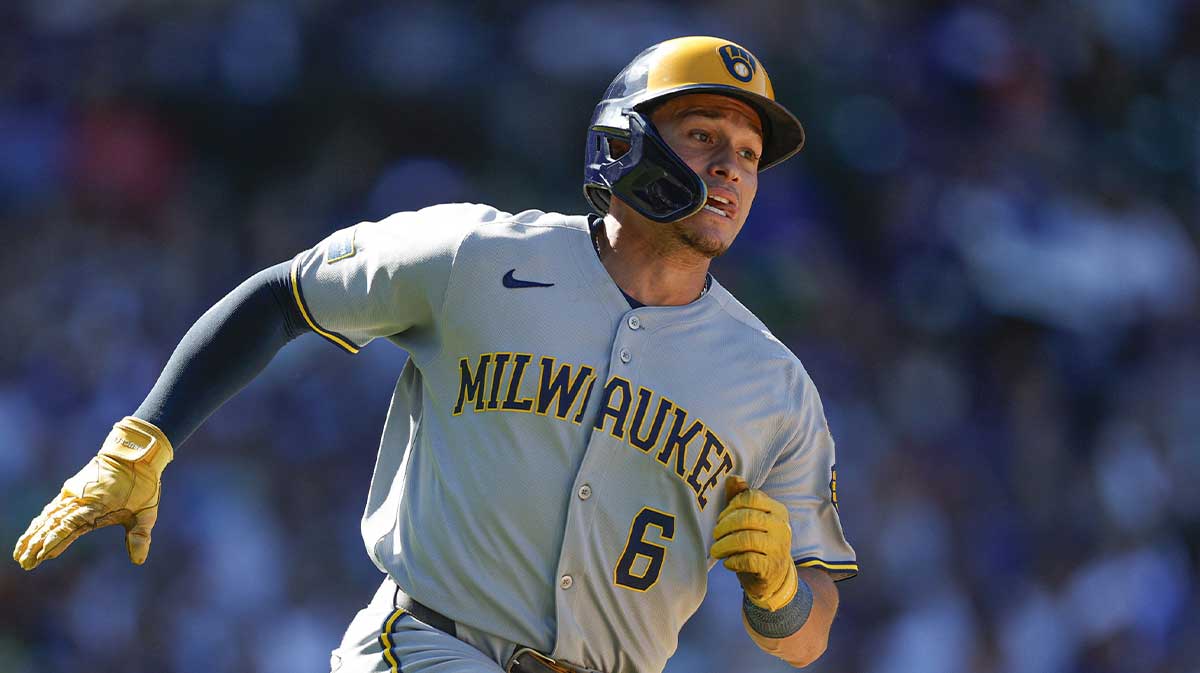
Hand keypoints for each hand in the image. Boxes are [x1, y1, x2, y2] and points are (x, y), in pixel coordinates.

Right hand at [13, 417, 173, 569]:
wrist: (134, 455)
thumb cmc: (143, 485)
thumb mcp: (146, 513)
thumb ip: (139, 536)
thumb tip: (138, 561)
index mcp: (96, 508)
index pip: (69, 528)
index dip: (53, 543)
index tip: (39, 556)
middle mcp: (80, 501)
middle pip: (52, 525)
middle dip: (36, 544)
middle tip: (23, 563)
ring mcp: (74, 495)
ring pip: (49, 517)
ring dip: (33, 534)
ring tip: (20, 552)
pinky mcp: (73, 490)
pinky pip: (53, 507)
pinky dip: (41, 520)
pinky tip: (33, 530)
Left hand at [709, 475, 797, 611]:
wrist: (774, 577)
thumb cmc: (757, 541)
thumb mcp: (750, 518)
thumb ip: (741, 497)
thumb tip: (733, 477)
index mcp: (777, 510)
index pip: (752, 498)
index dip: (731, 506)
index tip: (721, 518)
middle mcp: (782, 527)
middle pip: (747, 518)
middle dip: (725, 525)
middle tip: (715, 535)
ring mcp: (778, 548)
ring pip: (746, 539)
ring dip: (724, 544)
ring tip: (716, 550)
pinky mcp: (771, 567)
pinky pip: (748, 560)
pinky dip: (733, 561)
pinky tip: (728, 562)